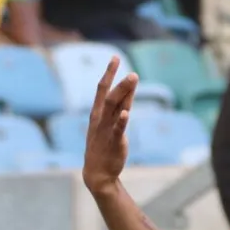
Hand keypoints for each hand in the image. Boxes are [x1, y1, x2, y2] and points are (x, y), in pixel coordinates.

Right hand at [83, 56, 137, 196]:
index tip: (115, 57)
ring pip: (114, 108)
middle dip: (120, 83)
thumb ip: (122, 104)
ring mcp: (106, 130)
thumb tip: (131, 86)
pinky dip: (122, 121)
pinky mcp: (114, 142)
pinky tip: (127, 113)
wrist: (98, 172)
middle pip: (109, 96)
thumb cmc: (105, 144)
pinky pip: (117, 130)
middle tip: (132, 72)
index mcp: (97, 112)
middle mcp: (100, 119)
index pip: (102, 88)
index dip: (109, 72)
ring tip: (133, 79)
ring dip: (123, 93)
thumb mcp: (112, 122)